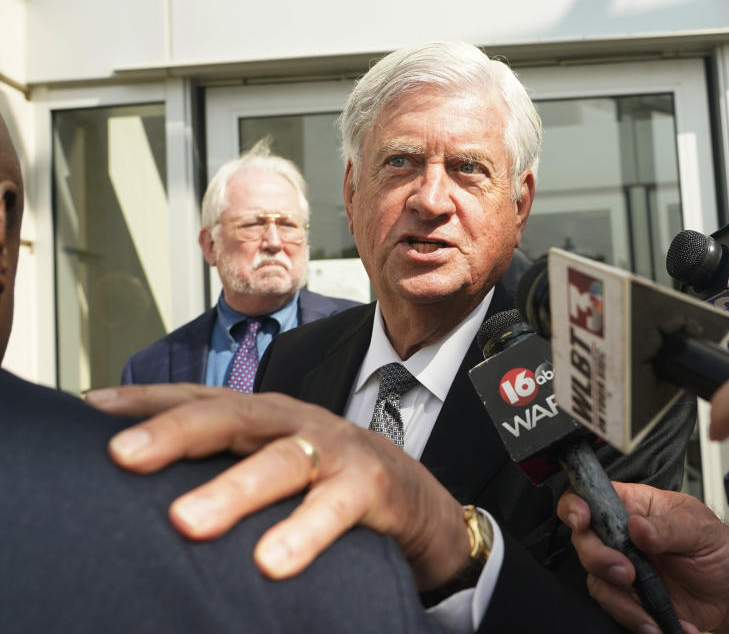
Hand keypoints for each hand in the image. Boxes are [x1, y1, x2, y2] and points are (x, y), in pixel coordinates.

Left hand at [85, 384, 469, 589]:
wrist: (407, 491)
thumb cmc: (320, 478)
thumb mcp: (266, 461)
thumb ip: (216, 463)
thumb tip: (132, 490)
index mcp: (260, 415)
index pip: (198, 398)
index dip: (145, 401)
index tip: (90, 410)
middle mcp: (291, 421)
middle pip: (230, 415)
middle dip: (175, 432)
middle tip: (123, 456)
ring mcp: (331, 448)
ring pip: (280, 461)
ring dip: (234, 490)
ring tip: (188, 523)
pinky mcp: (369, 483)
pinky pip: (334, 507)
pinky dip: (304, 532)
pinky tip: (274, 561)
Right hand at [558, 483, 728, 633]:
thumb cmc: (722, 551)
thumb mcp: (702, 530)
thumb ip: (668, 527)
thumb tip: (637, 526)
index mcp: (636, 506)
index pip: (592, 496)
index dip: (576, 505)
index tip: (583, 520)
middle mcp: (623, 536)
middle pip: (585, 541)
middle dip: (599, 559)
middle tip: (628, 572)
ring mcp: (625, 568)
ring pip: (596, 579)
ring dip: (621, 598)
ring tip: (650, 610)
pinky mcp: (632, 597)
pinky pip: (617, 608)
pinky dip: (637, 619)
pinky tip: (662, 623)